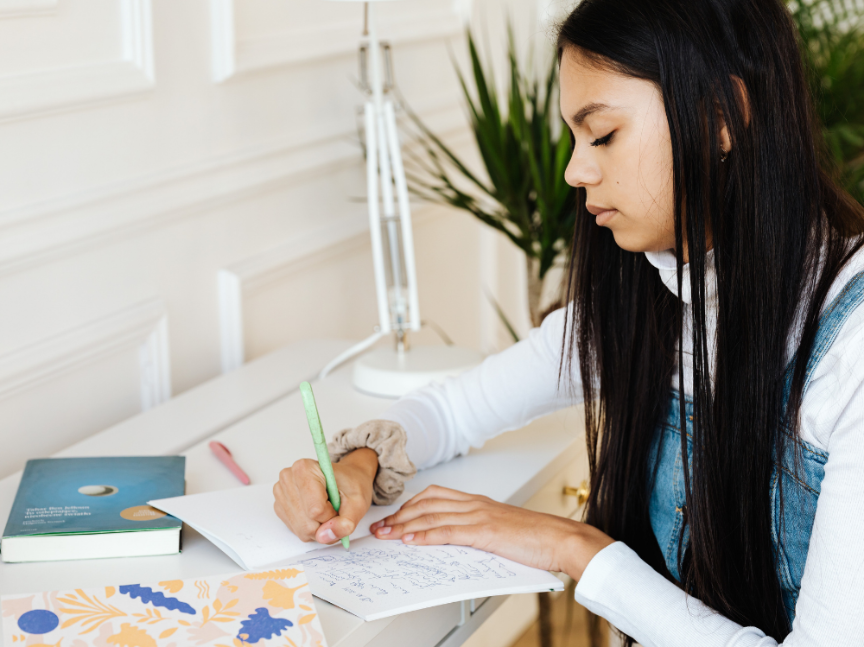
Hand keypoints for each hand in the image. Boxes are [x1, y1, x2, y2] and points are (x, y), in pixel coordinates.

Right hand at [273, 448, 376, 544]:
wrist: (345, 480)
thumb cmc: (350, 486)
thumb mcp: (359, 503)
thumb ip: (346, 522)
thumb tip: (325, 537)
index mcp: (304, 468)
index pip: (315, 510)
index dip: (332, 515)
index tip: (338, 504)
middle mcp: (288, 478)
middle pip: (306, 523)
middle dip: (326, 524)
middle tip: (335, 509)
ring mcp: (281, 492)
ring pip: (301, 529)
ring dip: (319, 527)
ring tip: (327, 510)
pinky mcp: (280, 506)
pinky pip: (297, 530)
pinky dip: (311, 528)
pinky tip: (317, 514)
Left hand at [369, 485, 613, 579]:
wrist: (559, 538)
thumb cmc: (535, 538)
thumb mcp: (500, 529)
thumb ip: (477, 531)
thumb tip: (456, 542)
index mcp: (478, 502)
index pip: (435, 496)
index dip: (410, 505)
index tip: (393, 517)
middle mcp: (475, 504)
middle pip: (427, 503)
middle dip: (399, 515)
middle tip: (380, 527)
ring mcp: (479, 516)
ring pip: (432, 515)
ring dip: (404, 525)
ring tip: (386, 534)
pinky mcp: (484, 532)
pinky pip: (447, 531)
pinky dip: (425, 534)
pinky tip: (411, 540)